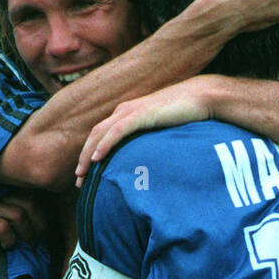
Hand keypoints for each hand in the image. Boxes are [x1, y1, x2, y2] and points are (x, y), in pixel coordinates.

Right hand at [0, 193, 45, 250]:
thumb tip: (10, 225)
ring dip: (28, 232)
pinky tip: (6, 247)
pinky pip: (3, 227)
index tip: (39, 226)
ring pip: (20, 214)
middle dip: (40, 222)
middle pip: (28, 202)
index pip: (24, 192)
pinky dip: (10, 239)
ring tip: (27, 244)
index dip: (37, 210)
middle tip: (40, 238)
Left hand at [75, 78, 214, 184]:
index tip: (85, 175)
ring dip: (88, 154)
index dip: (89, 154)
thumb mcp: (159, 130)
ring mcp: (132, 111)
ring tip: (82, 174)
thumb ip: (146, 141)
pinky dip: (105, 145)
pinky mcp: (142, 114)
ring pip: (101, 134)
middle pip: (95, 135)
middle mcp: (124, 111)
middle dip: (83, 158)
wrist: (201, 97)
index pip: (100, 135)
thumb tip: (142, 161)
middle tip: (78, 180)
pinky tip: (97, 158)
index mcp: (126, 114)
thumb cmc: (184, 115)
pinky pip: (117, 131)